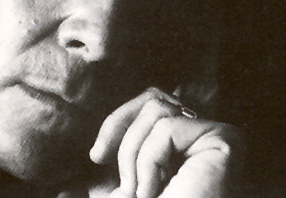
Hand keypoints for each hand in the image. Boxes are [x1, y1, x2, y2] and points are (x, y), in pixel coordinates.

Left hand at [88, 88, 243, 197]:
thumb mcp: (120, 195)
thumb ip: (98, 183)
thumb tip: (61, 190)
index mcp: (184, 145)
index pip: (151, 100)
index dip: (117, 120)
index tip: (96, 156)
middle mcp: (205, 136)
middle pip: (153, 97)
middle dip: (120, 128)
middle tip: (106, 164)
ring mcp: (217, 136)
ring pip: (157, 109)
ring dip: (134, 155)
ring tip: (141, 191)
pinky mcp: (224, 141)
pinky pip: (166, 128)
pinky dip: (149, 161)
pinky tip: (156, 192)